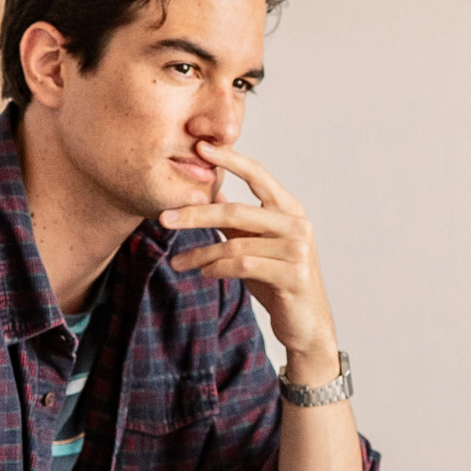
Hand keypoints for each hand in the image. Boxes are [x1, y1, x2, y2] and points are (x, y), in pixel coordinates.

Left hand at [160, 147, 342, 382]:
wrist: (306, 324)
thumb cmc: (278, 281)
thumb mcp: (256, 244)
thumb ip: (238, 220)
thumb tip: (211, 190)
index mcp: (289, 209)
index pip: (258, 174)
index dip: (229, 159)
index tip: (199, 147)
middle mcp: (297, 224)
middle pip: (236, 211)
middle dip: (195, 214)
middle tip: (163, 218)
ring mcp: (298, 249)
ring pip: (235, 244)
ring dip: (200, 254)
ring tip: (177, 262)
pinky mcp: (293, 275)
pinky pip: (244, 266)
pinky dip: (218, 269)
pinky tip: (204, 273)